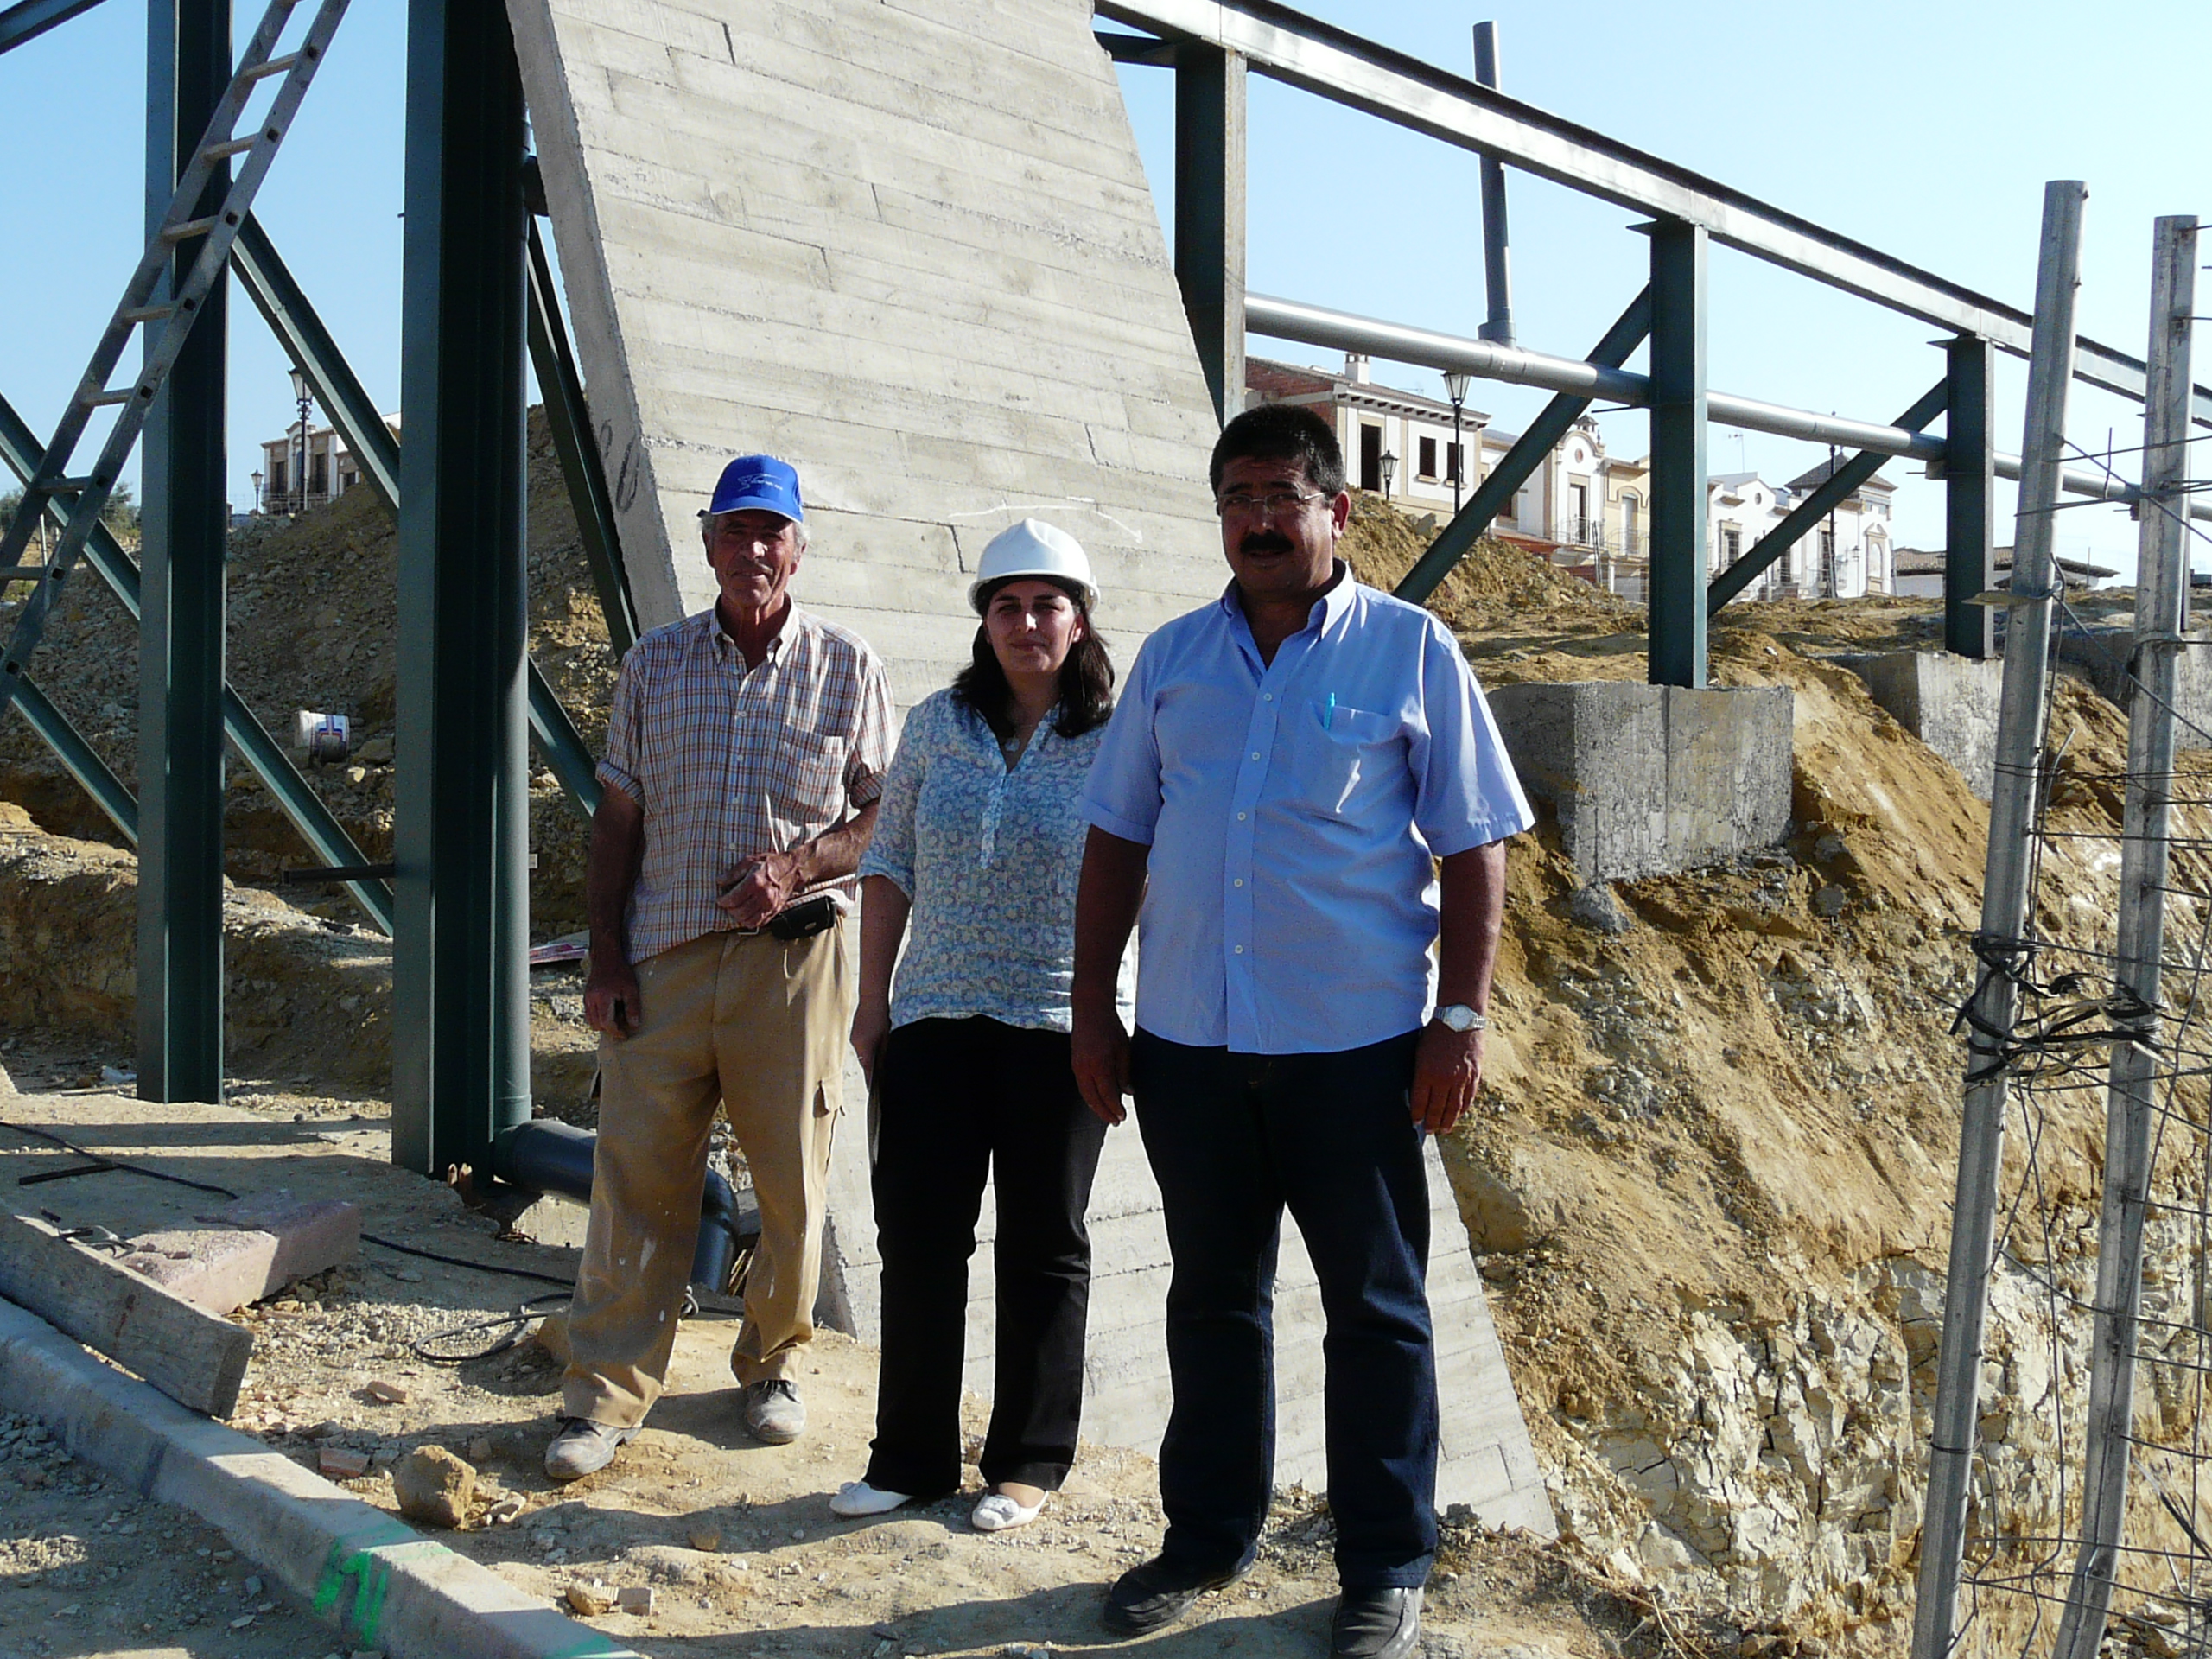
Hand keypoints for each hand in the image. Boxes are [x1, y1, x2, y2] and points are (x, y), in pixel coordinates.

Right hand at [584, 953, 641, 1039]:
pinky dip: (598, 1018)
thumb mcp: (631, 989)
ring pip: (591, 1021)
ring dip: (603, 1025)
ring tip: (617, 1017)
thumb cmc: (621, 972)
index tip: (625, 1035)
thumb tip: (634, 1025)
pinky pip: (589, 1014)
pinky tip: (610, 1011)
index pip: (606, 1023)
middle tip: (623, 1025)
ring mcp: (586, 998)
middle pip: (597, 1025)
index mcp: (602, 998)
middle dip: (610, 1029)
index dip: (616, 1032)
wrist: (606, 958)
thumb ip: (632, 1008)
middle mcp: (591, 1000)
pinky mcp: (586, 997)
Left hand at [717, 849, 803, 929]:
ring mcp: (770, 905)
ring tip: (735, 910)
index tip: (720, 899)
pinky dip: (749, 921)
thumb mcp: (749, 861)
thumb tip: (720, 881)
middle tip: (727, 905)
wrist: (791, 869)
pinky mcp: (774, 910)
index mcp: (755, 881)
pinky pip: (759, 923)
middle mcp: (763, 895)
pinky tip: (746, 914)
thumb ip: (733, 873)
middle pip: (739, 911)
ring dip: (738, 917)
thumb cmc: (770, 863)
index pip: (733, 899)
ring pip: (748, 919)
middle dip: (729, 909)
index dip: (723, 901)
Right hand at [851, 999, 890, 1087]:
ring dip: (869, 1057)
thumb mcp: (886, 1038)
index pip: (867, 1070)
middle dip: (871, 1069)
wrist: (872, 999)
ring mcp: (853, 1039)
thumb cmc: (881, 1017)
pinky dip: (866, 1048)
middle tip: (879, 1078)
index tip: (873, 1090)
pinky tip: (873, 1045)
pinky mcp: (853, 1034)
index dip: (870, 1081)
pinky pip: (860, 1046)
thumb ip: (882, 1055)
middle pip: (864, 1062)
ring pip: (862, 1054)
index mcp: (866, 1047)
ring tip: (878, 1061)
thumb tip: (882, 1069)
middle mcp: (856, 1045)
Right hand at [1071, 1001, 1130, 1125]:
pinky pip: (1082, 1085)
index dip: (1115, 1108)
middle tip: (1115, 1121)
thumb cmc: (1109, 1026)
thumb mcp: (1124, 1049)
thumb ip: (1124, 1072)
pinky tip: (1099, 1098)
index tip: (1122, 1116)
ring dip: (1096, 1106)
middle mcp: (1085, 1068)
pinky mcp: (1074, 1062)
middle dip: (1104, 1112)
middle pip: (1093, 1099)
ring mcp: (1077, 1065)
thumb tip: (1128, 1092)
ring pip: (1085, 1093)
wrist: (1090, 1009)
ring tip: (1107, 1114)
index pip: (1107, 1094)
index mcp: (1099, 1065)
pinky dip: (1090, 1095)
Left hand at [1410, 1021, 1482, 1135]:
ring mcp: (1461, 1078)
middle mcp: (1444, 1078)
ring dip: (1448, 1121)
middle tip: (1429, 1131)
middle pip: (1437, 1109)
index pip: (1420, 1101)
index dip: (1417, 1114)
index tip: (1415, 1122)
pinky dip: (1462, 1109)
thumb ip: (1420, 1073)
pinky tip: (1458, 1115)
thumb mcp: (1420, 1051)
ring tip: (1444, 1129)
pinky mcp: (1475, 1075)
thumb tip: (1419, 1093)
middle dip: (1432, 1122)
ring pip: (1454, 1107)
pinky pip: (1468, 1098)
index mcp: (1426, 1072)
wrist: (1460, 1017)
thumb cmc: (1435, 1032)